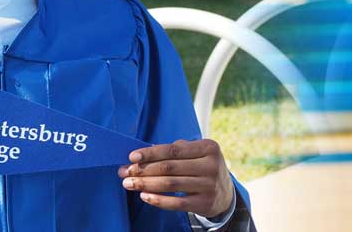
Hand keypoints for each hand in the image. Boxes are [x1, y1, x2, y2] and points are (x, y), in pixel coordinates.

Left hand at [120, 139, 235, 218]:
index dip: (150, 153)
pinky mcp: (205, 203)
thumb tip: (142, 155)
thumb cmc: (202, 168)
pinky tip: (144, 196)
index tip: (131, 157)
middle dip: (143, 170)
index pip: (173, 150)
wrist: (226, 194)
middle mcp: (211, 166)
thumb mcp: (196, 153)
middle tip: (125, 172)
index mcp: (208, 147)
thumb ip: (174, 151)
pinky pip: (177, 203)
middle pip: (169, 167)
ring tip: (129, 184)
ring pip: (170, 184)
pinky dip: (158, 200)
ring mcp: (209, 186)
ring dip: (146, 184)